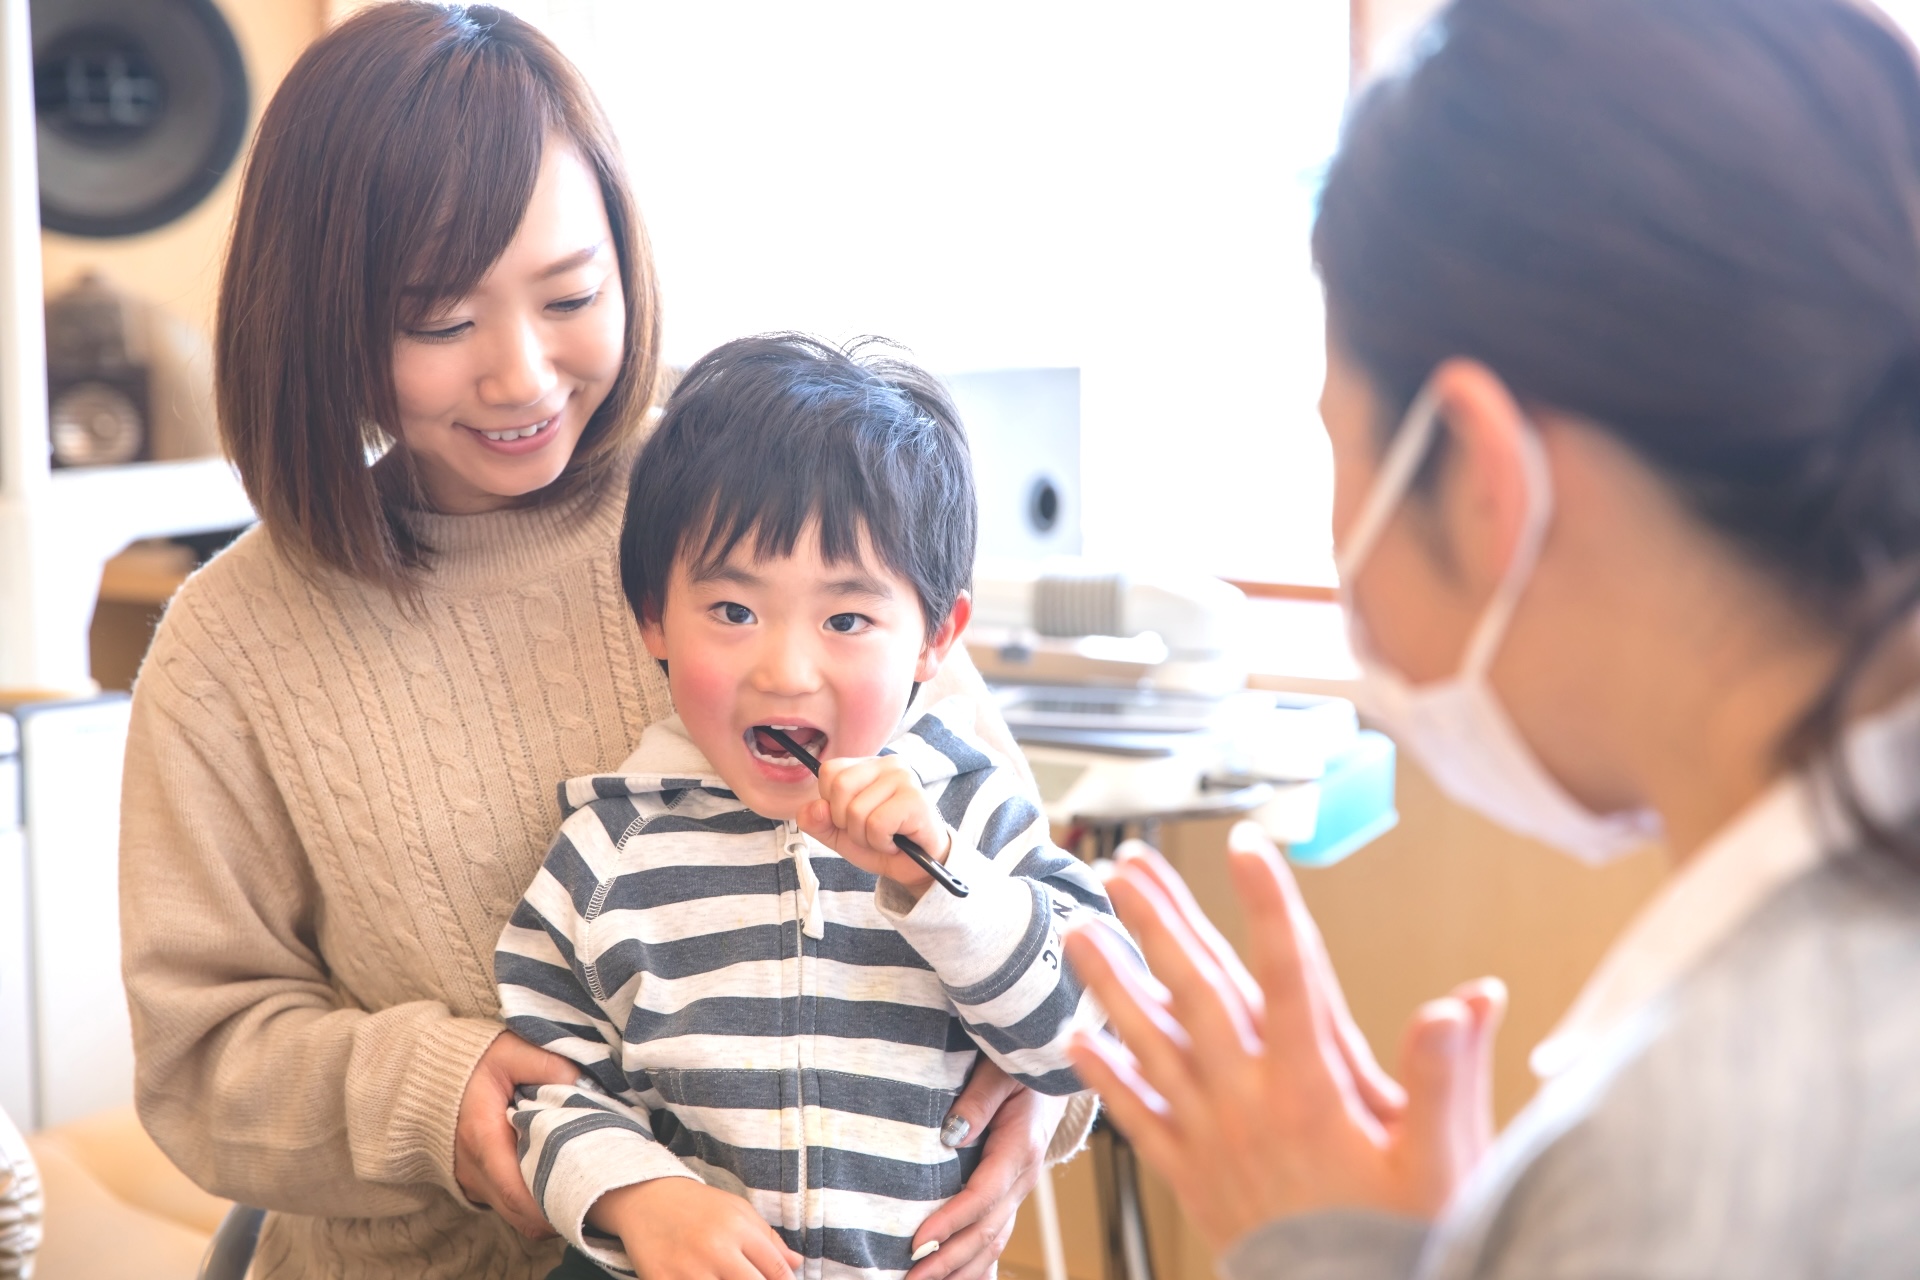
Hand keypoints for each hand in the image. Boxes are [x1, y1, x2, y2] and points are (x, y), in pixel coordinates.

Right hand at [455, 1031, 581, 1237]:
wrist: (431, 1073)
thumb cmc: (474, 1061)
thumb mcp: (509, 1051)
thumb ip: (546, 1064)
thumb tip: (579, 1084)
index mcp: (481, 1137)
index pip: (515, 1190)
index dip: (548, 1205)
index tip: (583, 1201)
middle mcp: (472, 1167)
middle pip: (516, 1212)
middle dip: (554, 1213)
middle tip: (593, 1200)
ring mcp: (471, 1179)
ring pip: (512, 1213)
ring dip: (542, 1209)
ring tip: (578, 1191)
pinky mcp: (475, 1181)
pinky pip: (504, 1203)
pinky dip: (530, 1203)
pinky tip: (556, 1183)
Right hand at [592, 1177, 801, 1279]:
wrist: (646, 1197)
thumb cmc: (698, 1206)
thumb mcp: (738, 1210)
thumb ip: (769, 1239)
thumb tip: (797, 1264)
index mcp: (738, 1228)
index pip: (776, 1269)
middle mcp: (715, 1249)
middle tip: (753, 1279)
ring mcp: (688, 1270)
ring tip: (727, 1278)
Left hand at [797, 754, 950, 893]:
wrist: (917, 868)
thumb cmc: (882, 842)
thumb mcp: (839, 834)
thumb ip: (818, 821)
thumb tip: (813, 808)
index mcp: (868, 765)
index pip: (829, 771)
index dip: (832, 804)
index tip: (854, 818)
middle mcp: (887, 764)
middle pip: (839, 787)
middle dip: (847, 823)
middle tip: (869, 831)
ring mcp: (904, 778)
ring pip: (856, 811)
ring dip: (866, 837)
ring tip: (885, 838)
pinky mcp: (915, 799)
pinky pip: (877, 825)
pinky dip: (881, 843)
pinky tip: (896, 842)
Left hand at [907, 1060, 1067, 1279]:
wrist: (1050, 1074)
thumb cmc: (1020, 1067)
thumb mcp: (1000, 1071)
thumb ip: (978, 1099)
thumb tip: (953, 1133)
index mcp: (1019, 1149)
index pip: (983, 1195)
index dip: (951, 1221)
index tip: (918, 1240)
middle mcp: (1021, 1178)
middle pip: (987, 1231)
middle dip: (948, 1260)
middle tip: (910, 1277)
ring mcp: (1017, 1191)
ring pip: (993, 1243)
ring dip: (960, 1270)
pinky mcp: (1008, 1196)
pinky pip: (995, 1238)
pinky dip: (978, 1266)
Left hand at [1062, 826, 1504, 1253]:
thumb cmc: (1405, 1242)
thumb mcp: (1444, 1161)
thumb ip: (1448, 1076)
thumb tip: (1468, 999)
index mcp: (1316, 1088)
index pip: (1291, 974)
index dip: (1269, 904)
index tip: (1249, 843)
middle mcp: (1254, 1103)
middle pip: (1200, 993)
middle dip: (1162, 923)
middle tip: (1127, 867)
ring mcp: (1214, 1138)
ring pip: (1153, 1044)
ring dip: (1114, 984)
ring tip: (1081, 931)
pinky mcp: (1193, 1177)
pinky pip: (1140, 1120)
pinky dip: (1107, 1079)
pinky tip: (1078, 1041)